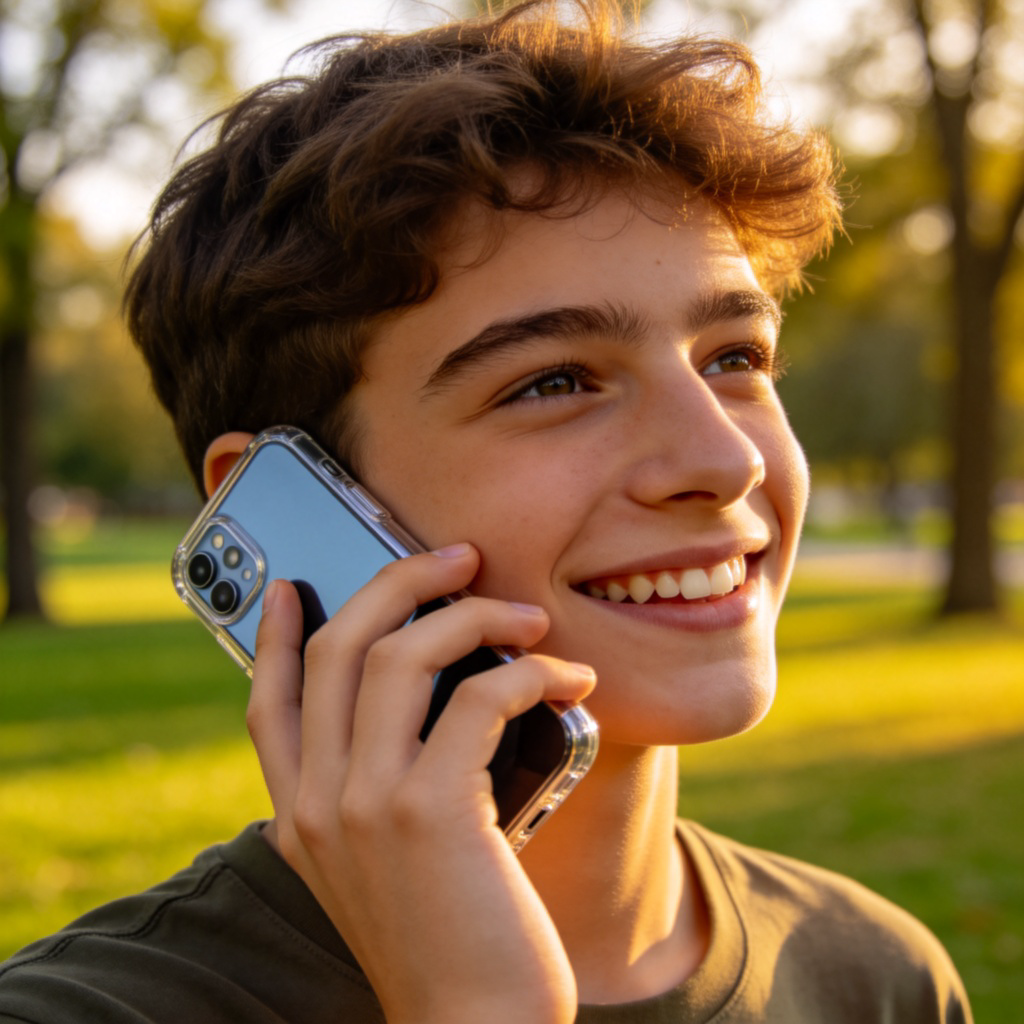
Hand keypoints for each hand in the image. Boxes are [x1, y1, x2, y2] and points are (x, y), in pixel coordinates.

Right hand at [247, 543, 595, 1023]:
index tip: (289, 584)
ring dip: (473, 614)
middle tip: (457, 557)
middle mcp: (317, 802)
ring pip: (402, 654)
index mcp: (299, 815)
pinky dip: (531, 671)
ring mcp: (366, 804)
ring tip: (527, 615)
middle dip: (398, 581)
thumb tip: (440, 698)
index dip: (270, 633)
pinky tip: (569, 679)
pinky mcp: (430, 812)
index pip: (266, 702)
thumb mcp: (388, 862)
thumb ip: (382, 787)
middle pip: (337, 647)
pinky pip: (481, 698)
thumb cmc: (448, 939)